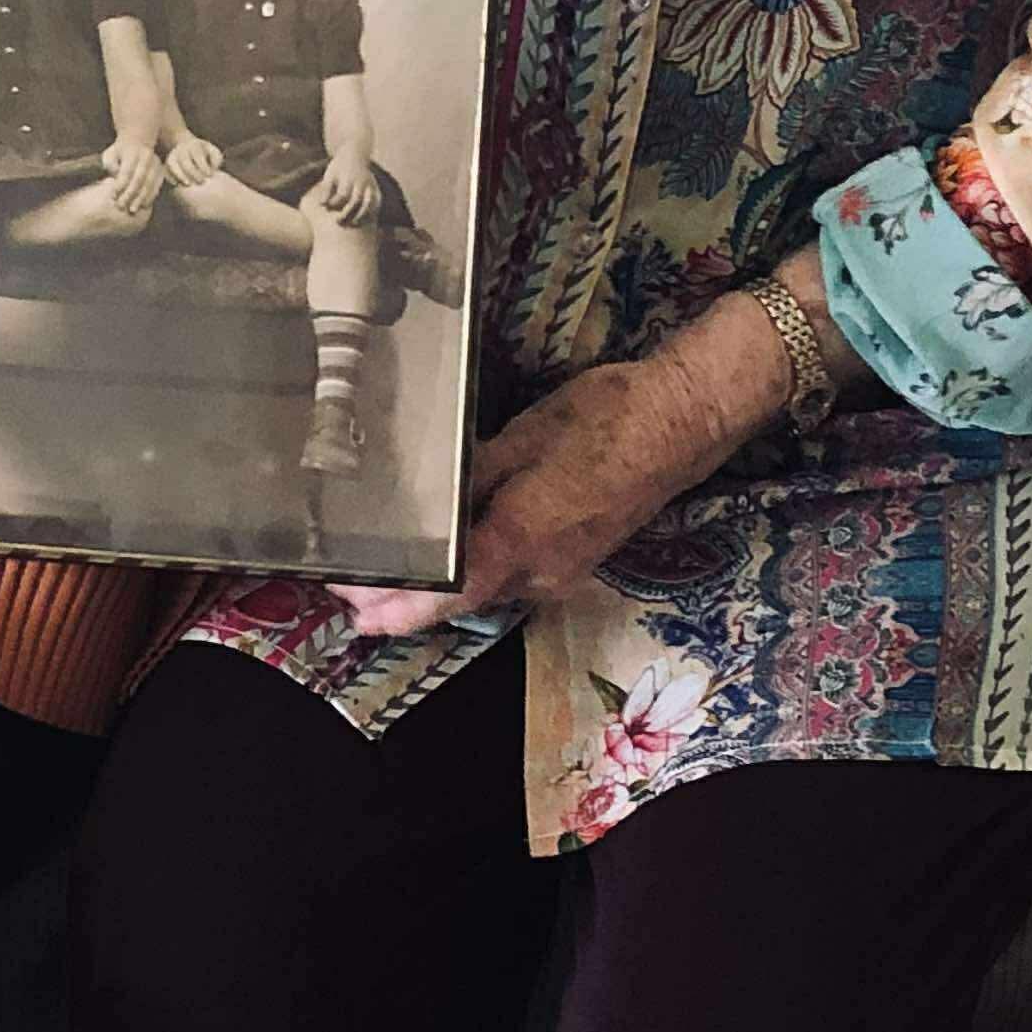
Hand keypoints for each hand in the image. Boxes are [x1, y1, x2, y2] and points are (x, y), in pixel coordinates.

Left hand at [106, 134, 165, 221]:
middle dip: (130, 194)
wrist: (139, 140)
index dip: (120, 184)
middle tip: (121, 206)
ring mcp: (156, 164)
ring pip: (149, 183)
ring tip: (132, 209)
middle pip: (139, 179)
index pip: (127, 171)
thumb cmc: (120, 151)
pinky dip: (150, 196)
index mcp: (132, 152)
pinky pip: (157, 186)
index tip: (113, 195)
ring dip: (140, 198)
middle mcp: (146, 157)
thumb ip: (111, 165)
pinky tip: (144, 205)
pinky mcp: (161, 170)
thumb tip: (115, 177)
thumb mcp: (111, 153)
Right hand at [163, 130, 222, 189]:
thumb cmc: (203, 152)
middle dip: (193, 172)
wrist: (186, 145)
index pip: (197, 154)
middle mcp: (181, 148)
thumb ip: (216, 158)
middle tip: (201, 182)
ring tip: (187, 184)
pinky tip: (177, 184)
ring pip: (172, 164)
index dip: (203, 165)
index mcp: (194, 145)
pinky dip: (170, 177)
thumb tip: (213, 168)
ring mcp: (172, 155)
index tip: (209, 175)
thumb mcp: (213, 151)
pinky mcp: (166, 163)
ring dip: (180, 175)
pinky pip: (165, 170)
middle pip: (185, 159)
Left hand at [316, 156, 381, 222]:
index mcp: (348, 178)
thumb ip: (326, 189)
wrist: (355, 154)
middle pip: (356, 200)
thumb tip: (322, 204)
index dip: (334, 203)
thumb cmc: (339, 167)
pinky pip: (376, 203)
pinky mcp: (376, 188)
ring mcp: (370, 185)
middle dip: (347, 213)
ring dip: (362, 215)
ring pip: (368, 203)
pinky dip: (371, 212)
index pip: (342, 194)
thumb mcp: (330, 175)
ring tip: (354, 224)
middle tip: (338, 222)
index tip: (326, 207)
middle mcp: (360, 182)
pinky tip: (364, 220)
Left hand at [334, 345, 747, 640]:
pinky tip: (448, 554)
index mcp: (523, 539)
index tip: (355, 610)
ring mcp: (561, 572)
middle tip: (353, 587)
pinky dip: (472, 573)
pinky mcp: (574, 561)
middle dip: (405, 598)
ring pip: (486, 590)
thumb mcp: (521, 439)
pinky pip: (512, 577)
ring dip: (439, 588)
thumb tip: (430, 504)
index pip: (448, 592)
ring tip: (387, 574)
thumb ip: (471, 478)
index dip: (397, 608)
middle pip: (461, 599)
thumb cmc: (603, 420)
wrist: (679, 423)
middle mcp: (541, 572)